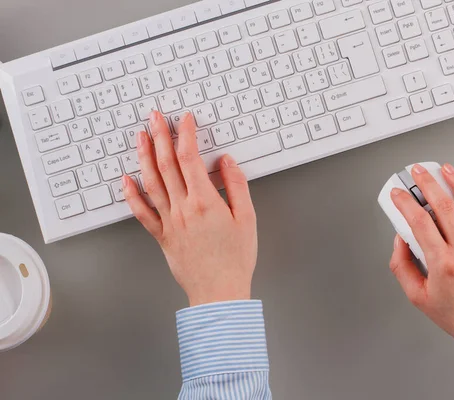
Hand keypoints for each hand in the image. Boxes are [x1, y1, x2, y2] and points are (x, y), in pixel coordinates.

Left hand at [123, 111, 257, 305]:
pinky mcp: (162, 236)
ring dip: (143, 157)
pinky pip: (142, 212)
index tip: (185, 119)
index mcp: (205, 202)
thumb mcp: (247, 219)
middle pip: (166, 165)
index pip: (190, 159)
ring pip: (151, 182)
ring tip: (140, 137)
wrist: (219, 292)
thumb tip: (226, 162)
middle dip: (160, 136)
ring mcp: (169, 222)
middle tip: (155, 117)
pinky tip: (126, 180)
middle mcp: (182, 209)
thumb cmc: (235, 259)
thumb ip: (236, 187)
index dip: (185, 134)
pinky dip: (132, 194)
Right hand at [389, 164, 453, 358]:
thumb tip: (400, 239)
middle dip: (427, 183)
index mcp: (444, 263)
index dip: (405, 203)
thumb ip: (402, 265)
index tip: (397, 194)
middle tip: (418, 171)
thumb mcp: (417, 296)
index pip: (419, 222)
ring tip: (446, 169)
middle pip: (444, 205)